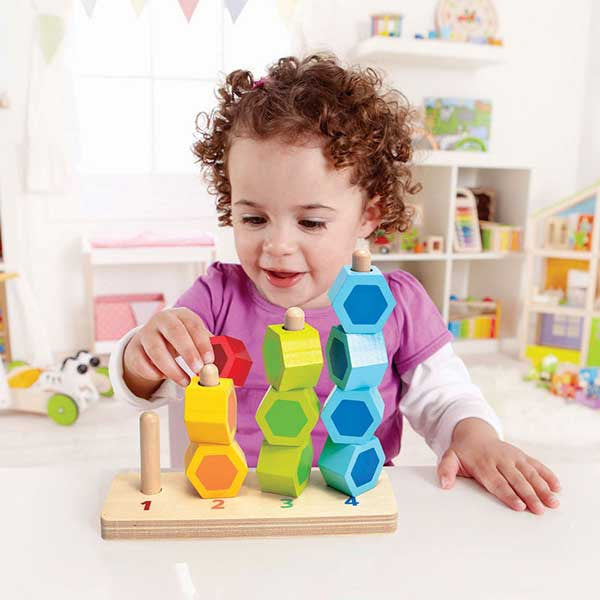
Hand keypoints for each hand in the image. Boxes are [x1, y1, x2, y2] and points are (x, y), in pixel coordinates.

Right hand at [123, 307, 213, 390]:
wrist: (150, 342)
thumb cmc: (179, 340)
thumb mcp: (194, 338)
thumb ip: (208, 346)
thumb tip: (225, 362)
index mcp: (181, 315)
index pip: (193, 324)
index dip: (202, 342)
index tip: (210, 359)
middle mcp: (162, 320)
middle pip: (175, 332)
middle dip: (188, 352)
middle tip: (198, 370)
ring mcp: (145, 333)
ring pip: (156, 350)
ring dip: (172, 368)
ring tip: (185, 381)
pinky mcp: (133, 349)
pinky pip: (142, 363)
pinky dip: (154, 372)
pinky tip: (164, 376)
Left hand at [437, 417, 560, 514]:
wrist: (474, 433)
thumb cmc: (462, 452)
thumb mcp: (450, 458)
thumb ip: (446, 470)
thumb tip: (444, 485)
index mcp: (483, 464)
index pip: (497, 481)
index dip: (508, 494)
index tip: (519, 506)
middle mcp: (500, 459)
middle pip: (516, 480)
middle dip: (529, 495)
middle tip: (539, 510)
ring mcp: (513, 456)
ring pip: (529, 473)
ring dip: (542, 487)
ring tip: (553, 502)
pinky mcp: (521, 455)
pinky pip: (536, 464)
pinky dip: (547, 474)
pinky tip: (557, 486)